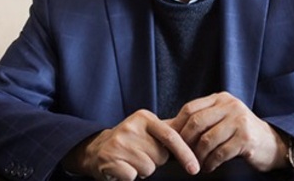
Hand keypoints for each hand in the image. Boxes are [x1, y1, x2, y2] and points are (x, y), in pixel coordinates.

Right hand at [63, 109, 198, 180]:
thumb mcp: (147, 130)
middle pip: (160, 156)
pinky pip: (133, 176)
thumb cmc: (129, 142)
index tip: (194, 169)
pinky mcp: (109, 159)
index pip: (171, 137)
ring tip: (131, 161)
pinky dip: (130, 177)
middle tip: (140, 155)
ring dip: (142, 170)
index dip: (185, 154)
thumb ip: (169, 132)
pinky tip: (122, 168)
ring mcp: (119, 143)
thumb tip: (197, 136)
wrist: (96, 150)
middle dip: (154, 161)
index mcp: (144, 117)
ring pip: (148, 169)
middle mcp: (131, 127)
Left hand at [168, 92, 287, 172]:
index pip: (190, 108)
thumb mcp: (222, 118)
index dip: (178, 125)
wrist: (271, 143)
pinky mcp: (245, 139)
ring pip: (207, 140)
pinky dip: (210, 163)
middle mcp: (230, 105)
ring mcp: (239, 121)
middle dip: (186, 141)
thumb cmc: (240, 133)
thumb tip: (170, 128)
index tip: (173, 141)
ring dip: (198, 156)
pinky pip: (219, 153)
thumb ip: (203, 119)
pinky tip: (209, 167)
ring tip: (198, 163)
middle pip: (196, 122)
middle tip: (183, 154)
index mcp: (221, 98)